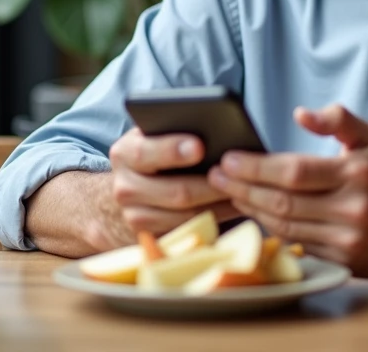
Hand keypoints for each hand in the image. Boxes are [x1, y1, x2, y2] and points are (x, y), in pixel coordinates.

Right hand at [107, 128, 239, 235]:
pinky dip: (214, 218)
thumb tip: (211, 129)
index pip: (145, 153)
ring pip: (186, 215)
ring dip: (219, 204)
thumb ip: (171, 133)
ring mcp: (135, 217)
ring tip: (243, 191)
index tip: (200, 146)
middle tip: (238, 175)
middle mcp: (124, 187)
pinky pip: (189, 230)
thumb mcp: (153, 139)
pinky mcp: (151, 238)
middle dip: (211, 184)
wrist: (130, 192)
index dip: (172, 150)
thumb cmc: (153, 157)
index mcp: (125, 154)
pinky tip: (233, 207)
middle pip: (175, 191)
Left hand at [208, 104, 367, 276]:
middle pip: (282, 201)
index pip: (293, 171)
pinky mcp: (345, 261)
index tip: (228, 160)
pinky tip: (256, 215)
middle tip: (215, 177)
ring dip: (251, 210)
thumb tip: (301, 114)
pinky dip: (272, 230)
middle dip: (242, 189)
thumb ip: (338, 120)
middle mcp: (351, 208)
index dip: (255, 167)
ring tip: (229, 194)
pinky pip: (298, 245)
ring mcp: (347, 238)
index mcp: (355, 173)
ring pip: (284, 226)